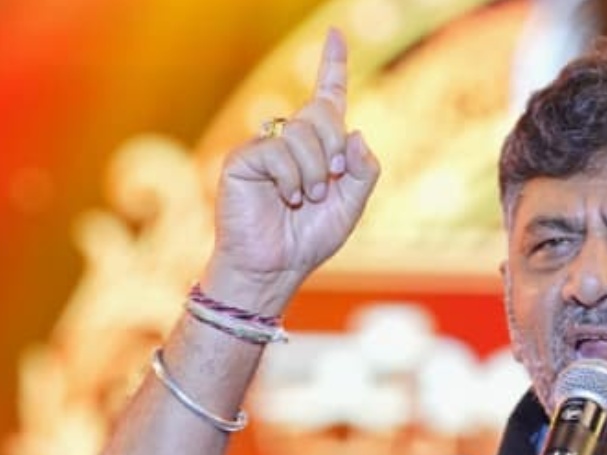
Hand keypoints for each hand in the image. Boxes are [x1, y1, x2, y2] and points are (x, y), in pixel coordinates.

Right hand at [206, 28, 380, 313]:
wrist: (275, 267)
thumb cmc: (308, 239)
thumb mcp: (351, 206)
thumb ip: (363, 171)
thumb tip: (356, 132)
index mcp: (318, 148)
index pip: (327, 99)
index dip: (333, 67)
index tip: (337, 35)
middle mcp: (289, 140)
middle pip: (323, 115)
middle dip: (335, 150)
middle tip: (327, 184)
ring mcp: (264, 147)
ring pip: (303, 133)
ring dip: (315, 172)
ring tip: (304, 199)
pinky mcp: (243, 159)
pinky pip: (278, 152)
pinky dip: (292, 179)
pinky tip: (285, 199)